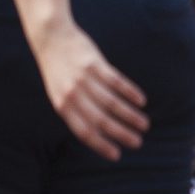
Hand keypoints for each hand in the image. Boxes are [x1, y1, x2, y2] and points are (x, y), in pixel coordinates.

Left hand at [37, 22, 145, 158]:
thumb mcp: (59, 94)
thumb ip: (75, 111)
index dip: (101, 145)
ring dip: (130, 115)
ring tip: (144, 124)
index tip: (117, 155)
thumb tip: (98, 133)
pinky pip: (115, 81)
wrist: (50, 38)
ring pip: (111, 102)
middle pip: (101, 119)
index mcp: (62, 106)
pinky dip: (130, 92)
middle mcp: (72, 94)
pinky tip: (141, 101)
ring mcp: (83, 78)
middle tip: (137, 142)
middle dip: (121, 133)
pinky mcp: (94, 63)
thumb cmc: (58, 70)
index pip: (84, 131)